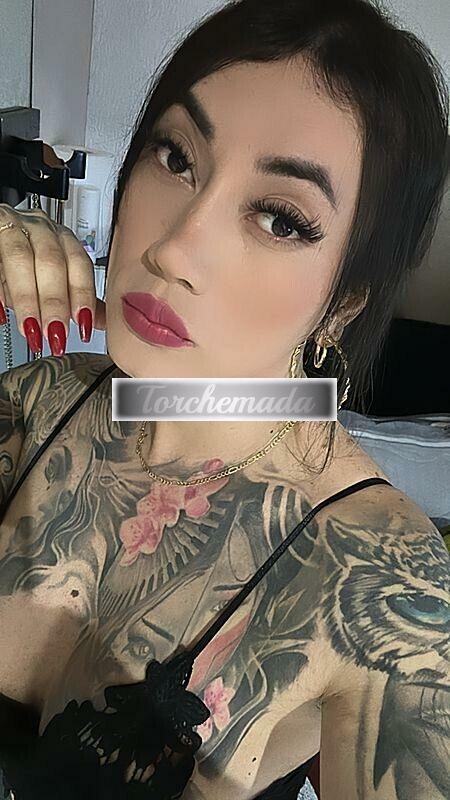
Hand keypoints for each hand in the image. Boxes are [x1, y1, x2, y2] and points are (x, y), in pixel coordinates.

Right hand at [0, 203, 106, 356]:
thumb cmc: (28, 257)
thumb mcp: (56, 274)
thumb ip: (78, 295)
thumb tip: (105, 322)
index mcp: (63, 238)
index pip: (79, 263)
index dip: (82, 294)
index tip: (83, 324)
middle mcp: (39, 229)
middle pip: (51, 262)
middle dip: (54, 301)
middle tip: (55, 332)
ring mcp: (11, 229)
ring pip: (20, 259)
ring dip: (27, 298)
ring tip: (31, 329)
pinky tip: (2, 313)